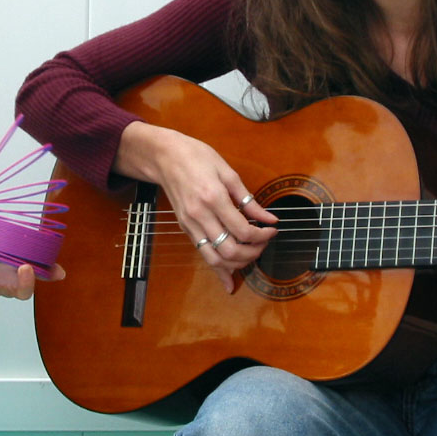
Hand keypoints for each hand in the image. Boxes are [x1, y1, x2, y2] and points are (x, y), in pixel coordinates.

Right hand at [116, 122, 277, 293]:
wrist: (164, 157)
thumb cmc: (196, 157)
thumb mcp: (227, 172)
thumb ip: (248, 200)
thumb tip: (268, 218)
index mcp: (213, 198)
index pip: (243, 230)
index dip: (263, 235)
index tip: (272, 229)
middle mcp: (200, 215)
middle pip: (230, 250)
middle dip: (253, 253)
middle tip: (264, 243)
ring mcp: (190, 224)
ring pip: (215, 258)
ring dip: (237, 263)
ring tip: (251, 254)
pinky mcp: (185, 228)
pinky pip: (203, 254)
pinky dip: (218, 268)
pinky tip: (229, 279)